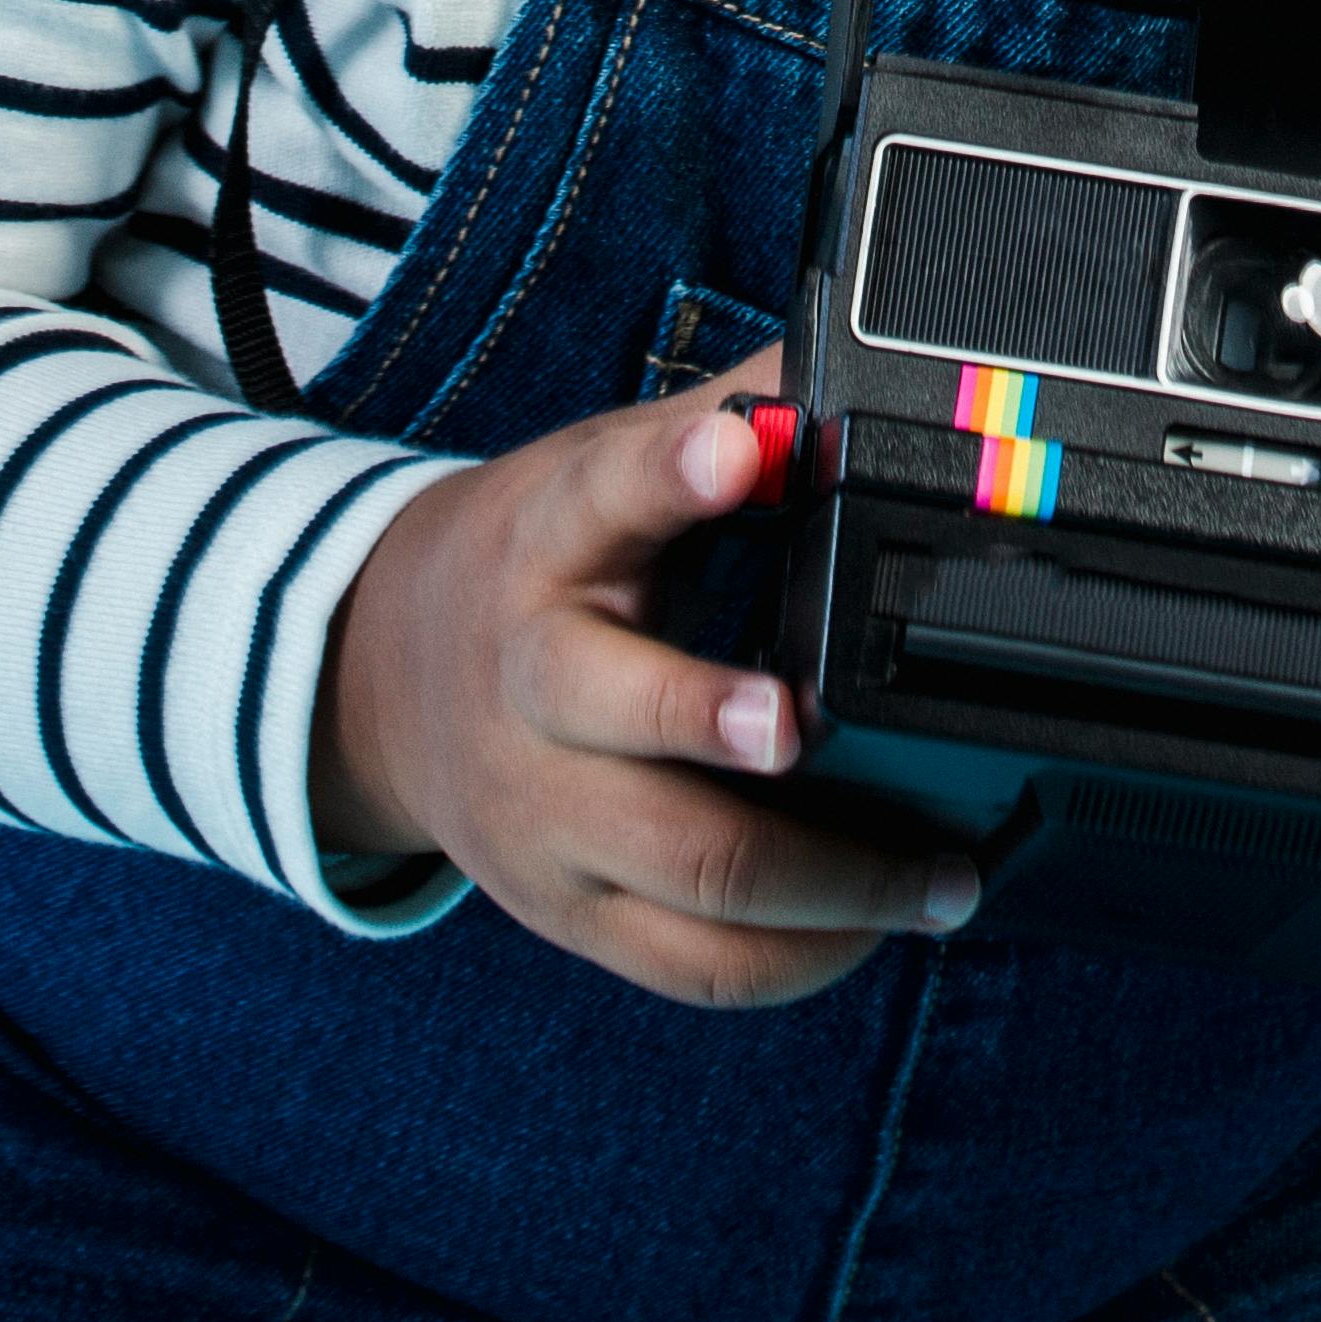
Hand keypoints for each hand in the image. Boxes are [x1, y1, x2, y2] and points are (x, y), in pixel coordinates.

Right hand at [312, 353, 978, 1006]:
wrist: (377, 684)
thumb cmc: (537, 565)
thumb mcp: (598, 470)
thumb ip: (727, 416)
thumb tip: (858, 358)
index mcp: (548, 547)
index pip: (605, 496)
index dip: (673, 470)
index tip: (744, 448)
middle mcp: (532, 686)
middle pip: (620, 715)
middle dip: (725, 725)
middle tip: (818, 725)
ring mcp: (544, 815)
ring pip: (685, 871)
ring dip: (831, 883)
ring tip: (943, 873)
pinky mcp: (566, 912)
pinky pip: (691, 963)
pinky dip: (799, 959)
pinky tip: (875, 928)